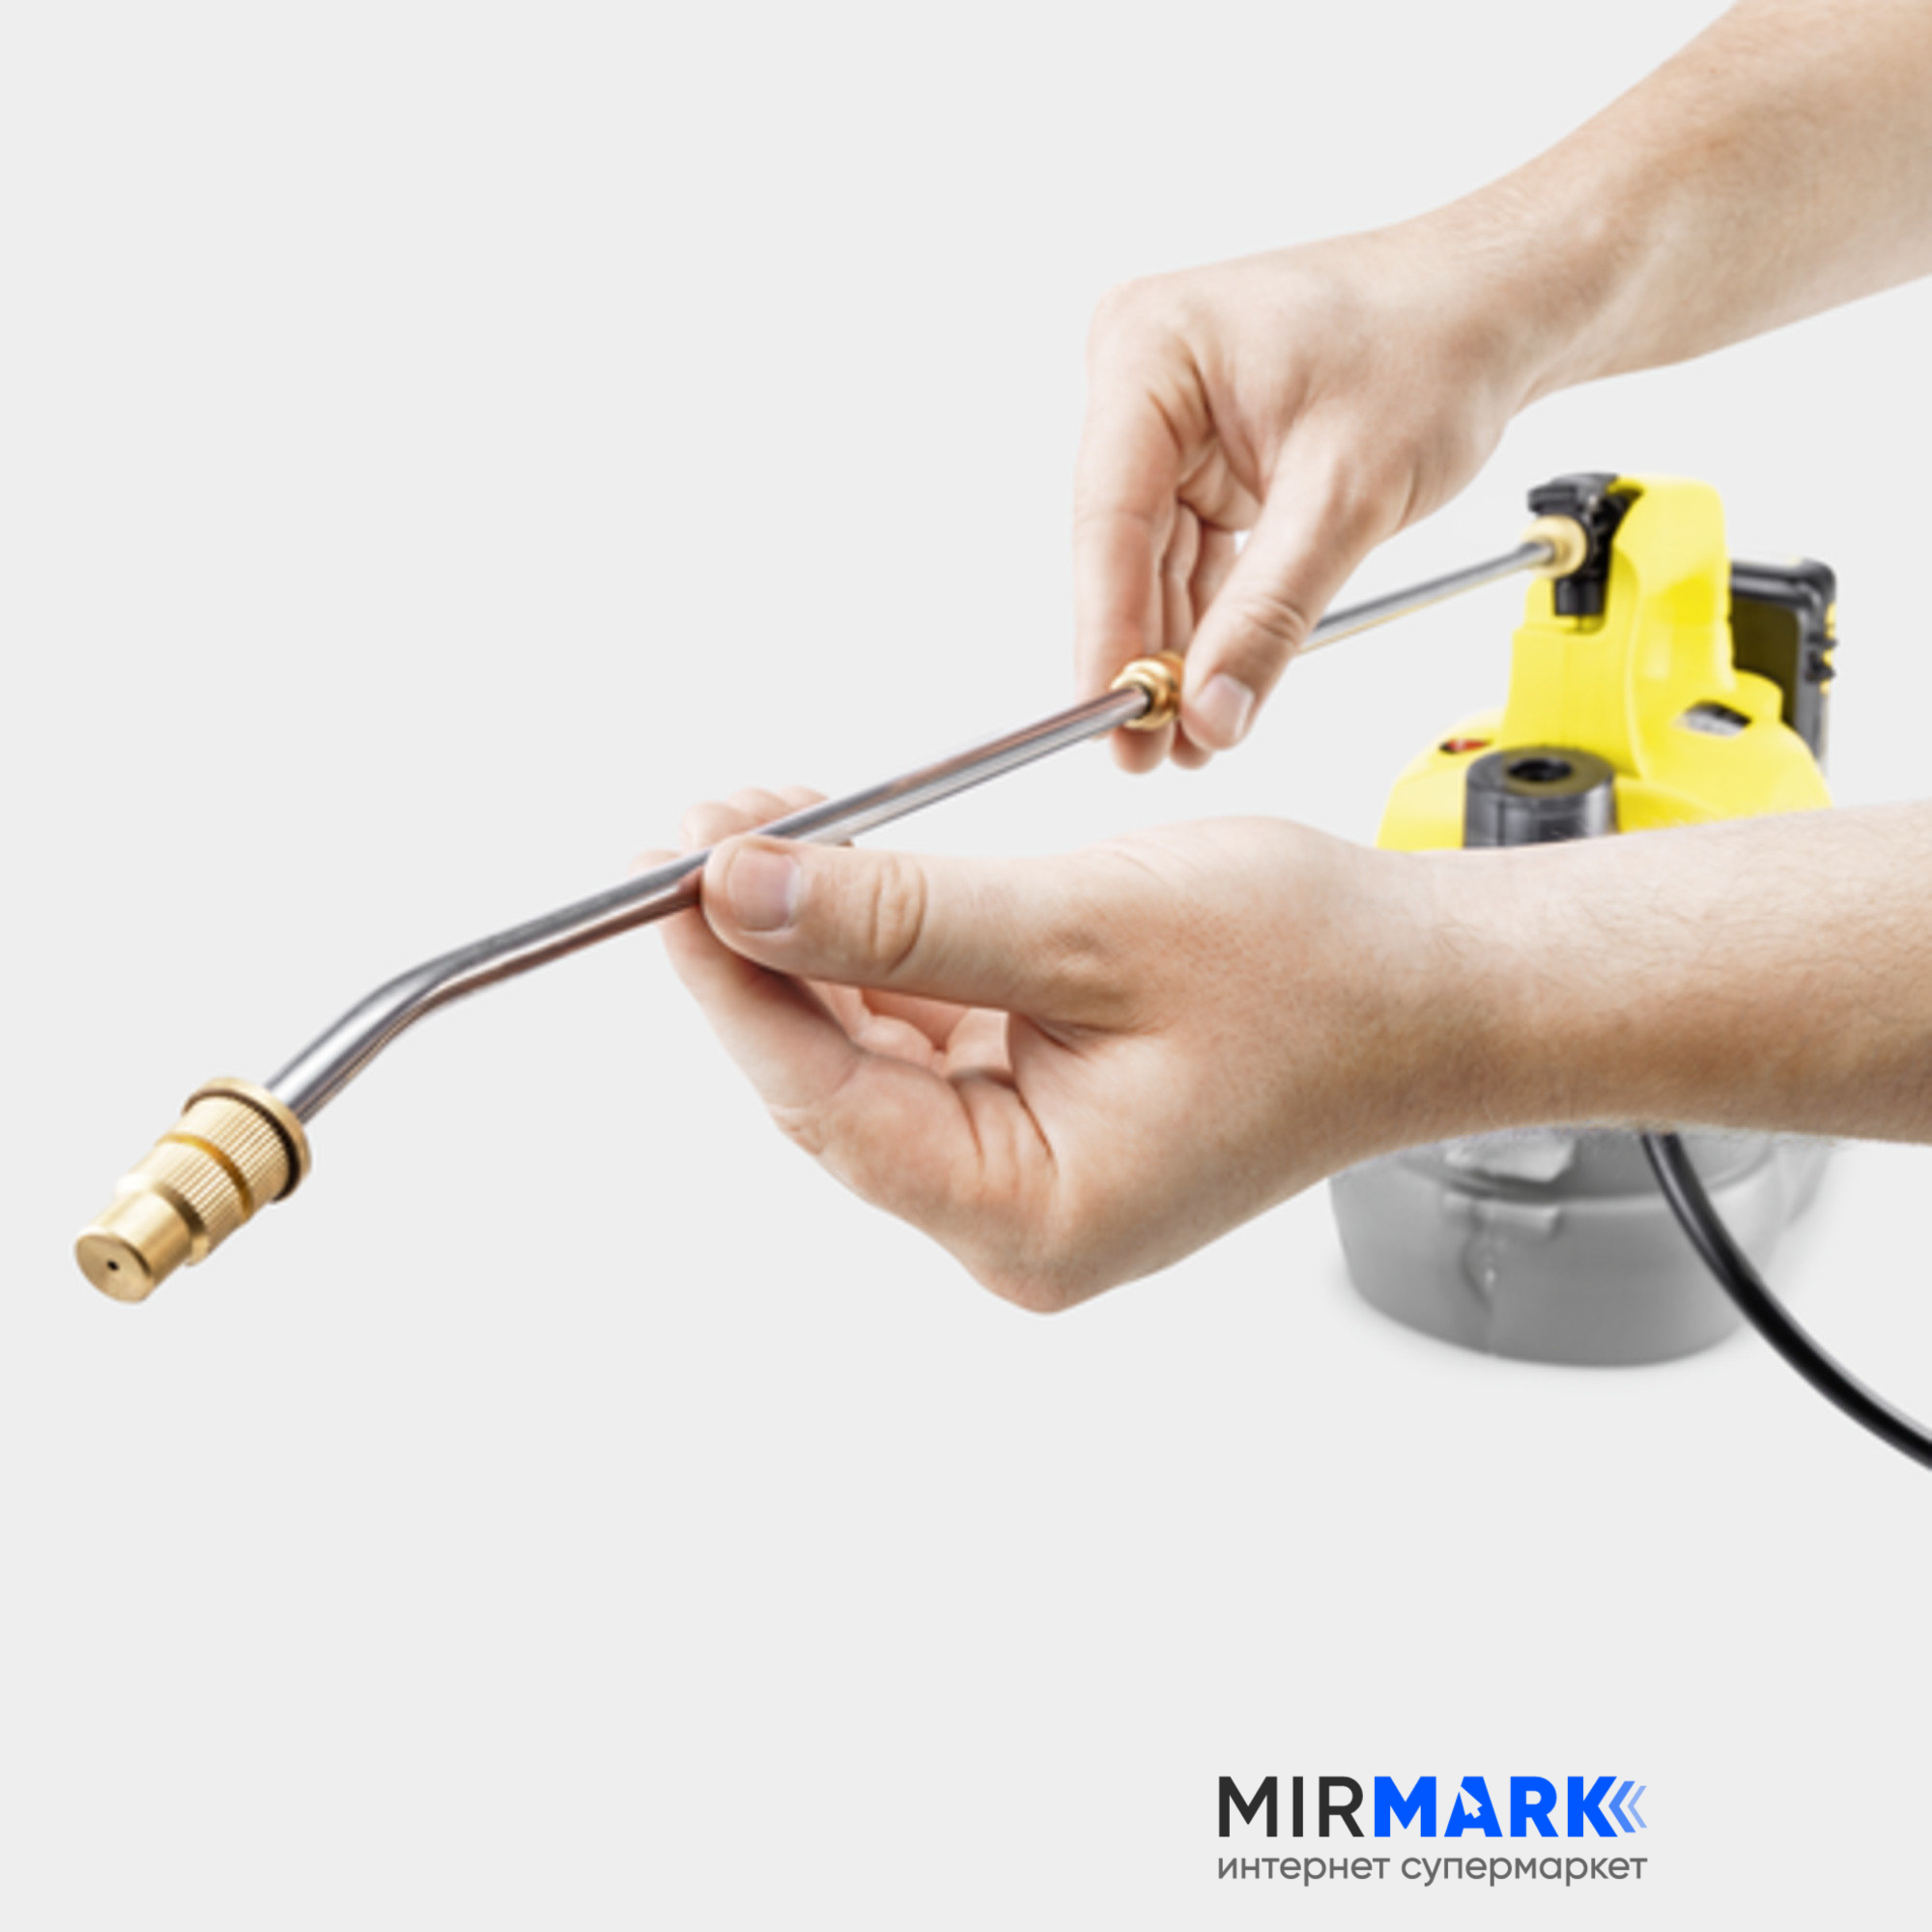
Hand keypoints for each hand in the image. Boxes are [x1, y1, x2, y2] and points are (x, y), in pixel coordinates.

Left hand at [655, 790, 1491, 1309]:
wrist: (1437, 989)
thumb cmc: (1317, 970)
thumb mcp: (1089, 923)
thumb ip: (904, 914)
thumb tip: (738, 890)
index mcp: (1030, 1215)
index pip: (824, 1103)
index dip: (728, 984)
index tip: (665, 873)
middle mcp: (1012, 1215)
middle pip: (833, 1079)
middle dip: (762, 946)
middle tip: (701, 823)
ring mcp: (1024, 1168)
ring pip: (869, 1045)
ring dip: (817, 932)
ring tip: (767, 816)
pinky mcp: (1038, 1114)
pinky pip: (927, 1028)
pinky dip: (886, 944)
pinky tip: (847, 862)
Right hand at [1076, 219, 1562, 769]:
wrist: (1501, 302)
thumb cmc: (1435, 339)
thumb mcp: (1347, 494)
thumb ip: (1270, 615)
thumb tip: (1211, 712)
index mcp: (1150, 349)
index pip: (1107, 516)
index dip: (1107, 628)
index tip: (1111, 714)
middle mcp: (1144, 377)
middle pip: (1121, 546)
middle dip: (1144, 652)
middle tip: (1149, 747)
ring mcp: (1172, 418)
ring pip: (1154, 561)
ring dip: (1177, 648)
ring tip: (1190, 735)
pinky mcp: (1207, 454)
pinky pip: (1192, 553)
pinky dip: (1209, 618)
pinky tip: (1214, 684)